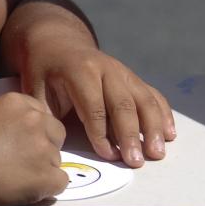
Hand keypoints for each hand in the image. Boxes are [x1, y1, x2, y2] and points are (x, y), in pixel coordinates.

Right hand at [0, 91, 67, 205]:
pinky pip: (60, 182)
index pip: (41, 114)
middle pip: (57, 133)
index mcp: (17, 102)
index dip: (34, 130)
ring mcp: (43, 147)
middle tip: (23, 161)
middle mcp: (34, 120)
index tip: (20, 143)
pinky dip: (46, 189)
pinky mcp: (48, 175)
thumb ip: (9, 122)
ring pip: (57, 160)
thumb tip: (23, 138)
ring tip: (15, 178)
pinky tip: (25, 190)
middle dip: (45, 146)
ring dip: (43, 169)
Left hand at [21, 45, 175, 166]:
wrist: (57, 43)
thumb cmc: (44, 70)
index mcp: (79, 70)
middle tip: (136, 161)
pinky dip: (163, 114)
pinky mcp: (132, 78)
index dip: (101, 132)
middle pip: (123, 104)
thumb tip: (56, 144)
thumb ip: (47, 113)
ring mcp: (123, 71)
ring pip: (143, 99)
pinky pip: (152, 95)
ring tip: (157, 153)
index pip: (94, 106)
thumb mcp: (35, 88)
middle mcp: (106, 68)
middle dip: (131, 135)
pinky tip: (170, 133)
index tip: (107, 155)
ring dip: (153, 127)